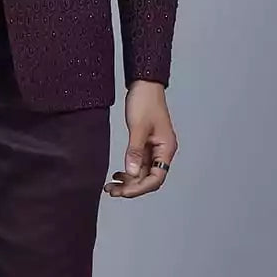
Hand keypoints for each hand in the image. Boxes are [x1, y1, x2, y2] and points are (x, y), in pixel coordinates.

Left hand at [103, 81, 177, 197]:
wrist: (144, 84)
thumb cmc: (145, 101)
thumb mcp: (138, 127)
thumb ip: (135, 151)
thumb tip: (132, 174)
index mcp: (166, 149)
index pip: (156, 179)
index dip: (139, 188)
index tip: (123, 192)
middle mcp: (162, 152)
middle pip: (149, 179)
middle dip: (131, 188)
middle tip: (111, 191)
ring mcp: (154, 150)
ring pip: (142, 174)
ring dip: (128, 181)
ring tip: (110, 186)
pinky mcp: (146, 145)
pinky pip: (138, 164)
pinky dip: (128, 171)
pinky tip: (117, 174)